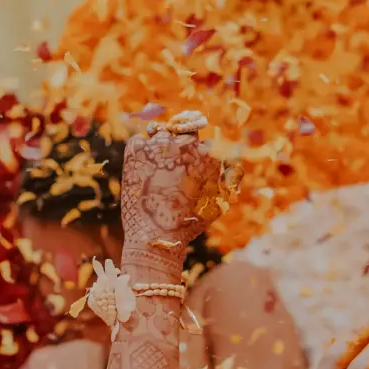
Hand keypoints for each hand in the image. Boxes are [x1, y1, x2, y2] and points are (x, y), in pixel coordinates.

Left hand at [119, 117, 235, 278]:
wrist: (154, 236)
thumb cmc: (187, 224)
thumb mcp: (215, 203)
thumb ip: (225, 180)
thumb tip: (233, 167)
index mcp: (207, 155)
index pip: (207, 143)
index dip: (201, 154)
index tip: (194, 164)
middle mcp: (184, 144)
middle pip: (186, 132)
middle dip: (182, 146)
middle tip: (174, 165)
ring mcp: (158, 144)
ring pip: (162, 133)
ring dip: (161, 146)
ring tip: (158, 168)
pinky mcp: (136, 148)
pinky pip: (139, 140)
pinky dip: (141, 151)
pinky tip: (143, 169)